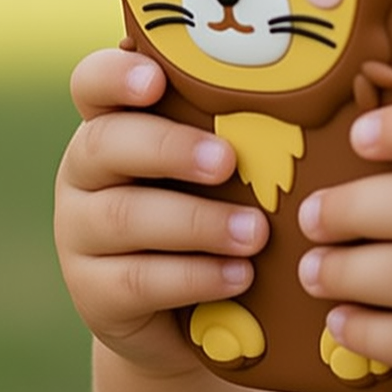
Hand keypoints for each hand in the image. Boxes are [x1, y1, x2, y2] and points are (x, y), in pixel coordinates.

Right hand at [53, 49, 268, 376]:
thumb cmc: (215, 216)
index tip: (155, 79)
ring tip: (256, 233)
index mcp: (116, 127)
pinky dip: (195, 276)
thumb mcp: (223, 173)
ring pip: (124, 217)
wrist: (185, 315)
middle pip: (105, 145)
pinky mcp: (92, 292)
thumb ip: (239, 134)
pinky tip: (239, 276)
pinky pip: (137, 280)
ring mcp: (79, 234)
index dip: (116, 77)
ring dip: (197, 222)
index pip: (93, 85)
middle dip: (171, 149)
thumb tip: (312, 103)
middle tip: (228, 162)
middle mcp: (86, 174)